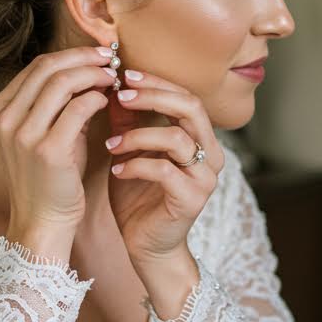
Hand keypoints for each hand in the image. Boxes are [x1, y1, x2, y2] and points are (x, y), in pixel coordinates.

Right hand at [0, 46, 114, 251]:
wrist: (43, 221)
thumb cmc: (50, 177)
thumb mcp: (44, 133)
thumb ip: (58, 103)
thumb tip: (88, 70)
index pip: (36, 67)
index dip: (69, 55)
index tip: (95, 54)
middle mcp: (5, 119)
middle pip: (47, 68)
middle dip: (83, 57)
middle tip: (108, 57)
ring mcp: (23, 135)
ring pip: (62, 82)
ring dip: (92, 74)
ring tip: (112, 77)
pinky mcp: (48, 150)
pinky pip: (78, 107)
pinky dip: (96, 97)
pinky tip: (106, 100)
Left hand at [105, 69, 224, 265]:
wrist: (146, 246)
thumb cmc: (138, 197)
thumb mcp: (130, 152)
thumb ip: (128, 123)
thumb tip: (113, 86)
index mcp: (200, 139)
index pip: (186, 97)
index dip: (157, 83)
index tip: (125, 76)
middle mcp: (210, 154)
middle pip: (191, 109)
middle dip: (154, 97)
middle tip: (122, 95)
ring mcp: (204, 177)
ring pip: (176, 138)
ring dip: (138, 136)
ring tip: (111, 144)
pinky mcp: (191, 199)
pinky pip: (164, 170)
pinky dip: (136, 165)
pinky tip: (117, 170)